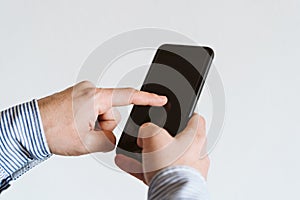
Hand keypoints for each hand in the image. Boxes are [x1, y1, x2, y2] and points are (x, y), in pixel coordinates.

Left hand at [38, 81, 166, 155]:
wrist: (28, 128)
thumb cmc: (51, 131)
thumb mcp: (88, 143)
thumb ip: (109, 140)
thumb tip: (110, 136)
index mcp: (95, 97)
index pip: (128, 96)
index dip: (148, 98)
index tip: (161, 99)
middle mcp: (89, 90)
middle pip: (111, 113)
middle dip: (102, 127)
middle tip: (84, 133)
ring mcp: (80, 93)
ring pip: (100, 115)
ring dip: (92, 125)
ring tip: (75, 130)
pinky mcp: (75, 97)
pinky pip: (90, 111)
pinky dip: (86, 121)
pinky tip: (73, 126)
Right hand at [115, 114, 209, 183]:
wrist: (173, 196)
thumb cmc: (173, 168)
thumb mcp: (154, 136)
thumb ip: (149, 128)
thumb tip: (145, 133)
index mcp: (195, 138)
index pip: (196, 119)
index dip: (187, 114)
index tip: (181, 114)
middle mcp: (195, 155)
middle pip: (178, 140)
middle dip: (161, 139)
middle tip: (150, 137)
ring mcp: (187, 170)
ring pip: (165, 157)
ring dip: (148, 154)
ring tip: (133, 152)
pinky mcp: (176, 182)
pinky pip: (157, 171)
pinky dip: (143, 168)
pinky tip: (127, 163)